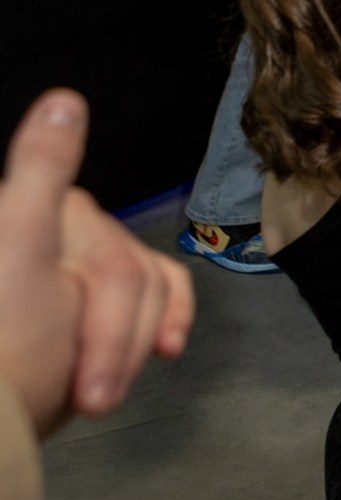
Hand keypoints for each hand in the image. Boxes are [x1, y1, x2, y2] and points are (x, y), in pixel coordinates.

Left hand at [0, 91, 194, 436]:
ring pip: (153, 296)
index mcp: (48, 219)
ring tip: (94, 397)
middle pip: (135, 285)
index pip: (120, 267)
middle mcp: (67, 238)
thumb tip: (63, 98)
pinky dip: (165, 322)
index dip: (112, 325)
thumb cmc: (4, 343)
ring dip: (130, 351)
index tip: (90, 384)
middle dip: (115, 348)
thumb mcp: (18, 246)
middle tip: (89, 401)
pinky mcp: (103, 301)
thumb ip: (41, 170)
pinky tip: (166, 349)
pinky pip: (164, 294)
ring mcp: (84, 273)